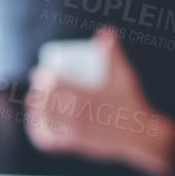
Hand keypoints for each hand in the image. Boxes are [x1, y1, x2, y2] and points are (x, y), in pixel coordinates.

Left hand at [24, 27, 174, 174]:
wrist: (139, 135)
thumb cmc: (131, 103)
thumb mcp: (125, 76)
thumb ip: (113, 54)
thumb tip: (106, 31)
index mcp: (86, 97)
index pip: (53, 85)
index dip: (43, 77)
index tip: (42, 73)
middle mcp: (77, 116)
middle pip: (44, 102)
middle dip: (38, 92)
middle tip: (40, 85)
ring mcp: (74, 132)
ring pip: (44, 120)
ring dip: (35, 110)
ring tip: (35, 102)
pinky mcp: (74, 145)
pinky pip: (48, 140)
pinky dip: (38, 131)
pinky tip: (36, 123)